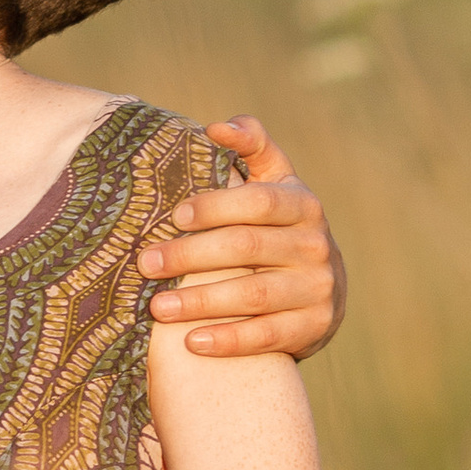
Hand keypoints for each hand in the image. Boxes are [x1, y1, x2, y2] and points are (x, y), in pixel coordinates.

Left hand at [137, 117, 344, 357]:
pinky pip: (267, 336)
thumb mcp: (277, 183)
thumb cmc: (281, 228)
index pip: (258, 201)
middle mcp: (315, 245)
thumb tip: (217, 126)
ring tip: (157, 307)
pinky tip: (191, 343)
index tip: (175, 215)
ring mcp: (317, 289)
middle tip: (146, 264)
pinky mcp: (312, 328)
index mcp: (302, 205)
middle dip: (192, 255)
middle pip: (248, 247)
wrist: (324, 290)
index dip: (216, 206)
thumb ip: (253, 148)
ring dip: (202, 301)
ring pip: (255, 294)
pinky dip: (229, 340)